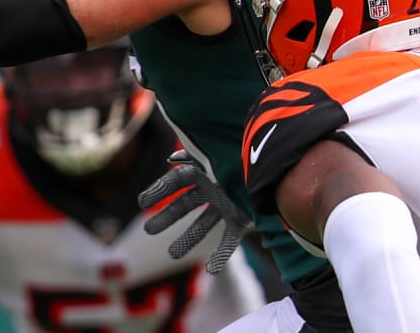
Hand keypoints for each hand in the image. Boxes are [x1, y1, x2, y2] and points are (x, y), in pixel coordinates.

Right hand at [137, 150, 250, 274]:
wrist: (277, 162)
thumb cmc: (244, 153)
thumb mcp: (217, 150)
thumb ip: (196, 152)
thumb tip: (172, 158)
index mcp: (205, 170)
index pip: (175, 181)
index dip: (159, 190)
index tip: (142, 203)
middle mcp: (212, 188)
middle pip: (184, 205)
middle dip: (167, 217)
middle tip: (149, 230)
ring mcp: (225, 205)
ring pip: (202, 225)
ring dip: (188, 239)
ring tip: (173, 255)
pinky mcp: (241, 218)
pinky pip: (228, 240)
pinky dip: (221, 255)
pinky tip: (212, 270)